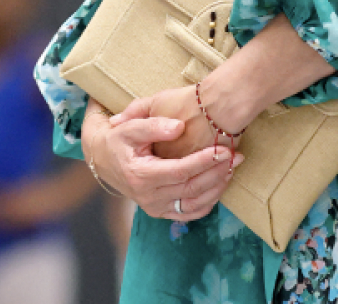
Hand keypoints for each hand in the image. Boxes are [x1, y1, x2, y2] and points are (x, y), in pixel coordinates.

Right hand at [82, 100, 240, 222]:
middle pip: (192, 188)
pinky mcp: (160, 212)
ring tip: (232, 169)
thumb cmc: (117, 138)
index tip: (223, 149)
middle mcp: (148, 197)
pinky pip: (189, 212)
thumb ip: (153, 125)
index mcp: (141, 175)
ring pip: (194, 203)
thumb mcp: (129, 126)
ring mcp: (155, 208)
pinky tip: (219, 186)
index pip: (180, 171)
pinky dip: (207, 202)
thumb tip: (179, 127)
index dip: (204, 161)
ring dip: (217, 188)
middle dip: (217, 173)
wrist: (102, 158)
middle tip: (236, 157)